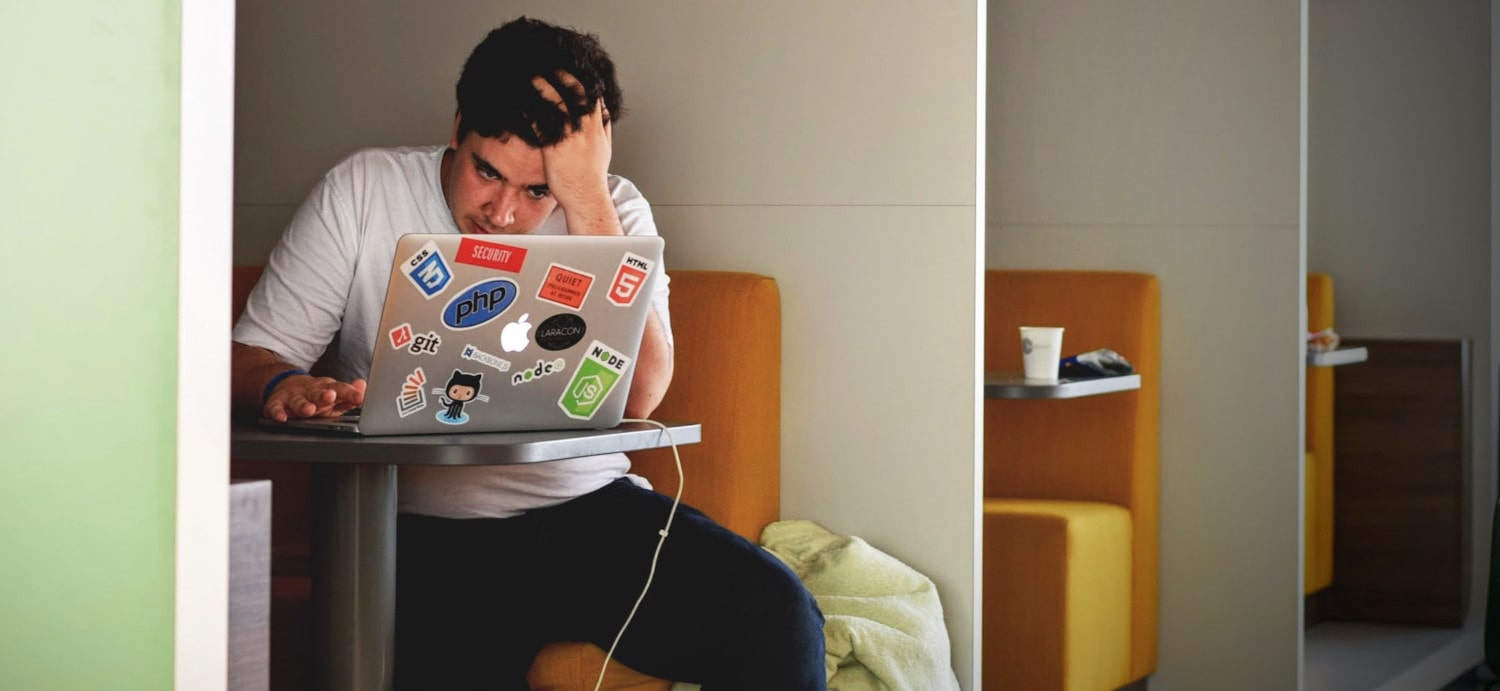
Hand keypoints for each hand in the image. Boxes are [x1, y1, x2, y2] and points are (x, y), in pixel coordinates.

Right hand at [263, 374, 366, 421]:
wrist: (287, 385)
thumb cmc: (317, 395)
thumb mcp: (334, 394)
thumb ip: (349, 393)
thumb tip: (363, 386)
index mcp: (327, 388)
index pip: (341, 389)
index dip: (350, 394)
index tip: (359, 397)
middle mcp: (311, 391)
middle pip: (318, 393)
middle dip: (324, 395)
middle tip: (331, 397)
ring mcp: (293, 396)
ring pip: (298, 401)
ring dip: (303, 405)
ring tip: (309, 409)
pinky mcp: (277, 402)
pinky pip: (275, 408)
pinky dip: (277, 412)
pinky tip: (281, 418)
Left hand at [531, 72, 619, 234]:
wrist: (586, 197)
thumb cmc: (592, 176)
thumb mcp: (605, 148)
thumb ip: (604, 127)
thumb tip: (605, 111)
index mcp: (597, 127)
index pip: (591, 93)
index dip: (579, 77)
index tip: (568, 66)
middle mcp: (585, 129)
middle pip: (575, 92)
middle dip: (561, 75)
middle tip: (547, 63)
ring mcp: (570, 138)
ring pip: (557, 103)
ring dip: (543, 86)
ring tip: (531, 75)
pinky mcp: (554, 148)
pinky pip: (541, 124)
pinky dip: (530, 111)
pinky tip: (520, 103)